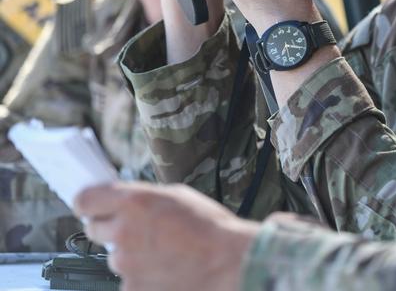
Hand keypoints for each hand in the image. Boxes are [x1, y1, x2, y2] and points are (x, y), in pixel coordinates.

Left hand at [75, 182, 258, 290]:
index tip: (92, 208)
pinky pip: (128, 280)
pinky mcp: (130, 288)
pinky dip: (142, 277)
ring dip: (131, 256)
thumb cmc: (211, 228)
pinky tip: (165, 271)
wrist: (228, 263)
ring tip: (164, 254)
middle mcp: (123, 230)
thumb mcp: (178, 196)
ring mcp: (125, 263)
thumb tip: (124, 203)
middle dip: (111, 229)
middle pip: (94, 229)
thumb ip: (144, 199)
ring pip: (115, 257)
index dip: (88, 204)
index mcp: (134, 201)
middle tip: (138, 232)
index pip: (85, 200)